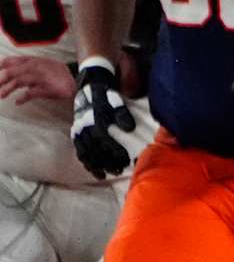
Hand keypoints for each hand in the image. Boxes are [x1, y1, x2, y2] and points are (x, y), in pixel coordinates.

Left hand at [0, 55, 75, 104]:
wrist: (77, 81)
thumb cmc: (57, 74)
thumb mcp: (41, 66)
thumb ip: (27, 68)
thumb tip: (11, 74)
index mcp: (32, 61)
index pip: (10, 61)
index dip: (0, 67)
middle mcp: (35, 67)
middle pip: (11, 71)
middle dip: (0, 79)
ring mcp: (41, 77)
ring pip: (19, 81)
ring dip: (8, 89)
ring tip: (1, 95)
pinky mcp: (47, 88)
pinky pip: (31, 93)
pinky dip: (22, 98)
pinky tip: (17, 102)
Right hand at [70, 59, 135, 178]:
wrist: (90, 86)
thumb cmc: (107, 96)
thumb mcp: (116, 101)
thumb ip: (122, 114)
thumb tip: (129, 128)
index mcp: (94, 118)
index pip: (103, 138)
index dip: (114, 150)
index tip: (125, 160)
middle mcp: (84, 126)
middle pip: (94, 148)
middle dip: (106, 161)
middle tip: (118, 171)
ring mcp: (79, 130)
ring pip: (85, 151)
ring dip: (95, 164)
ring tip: (105, 175)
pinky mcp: (76, 134)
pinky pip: (79, 151)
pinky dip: (86, 162)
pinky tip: (94, 171)